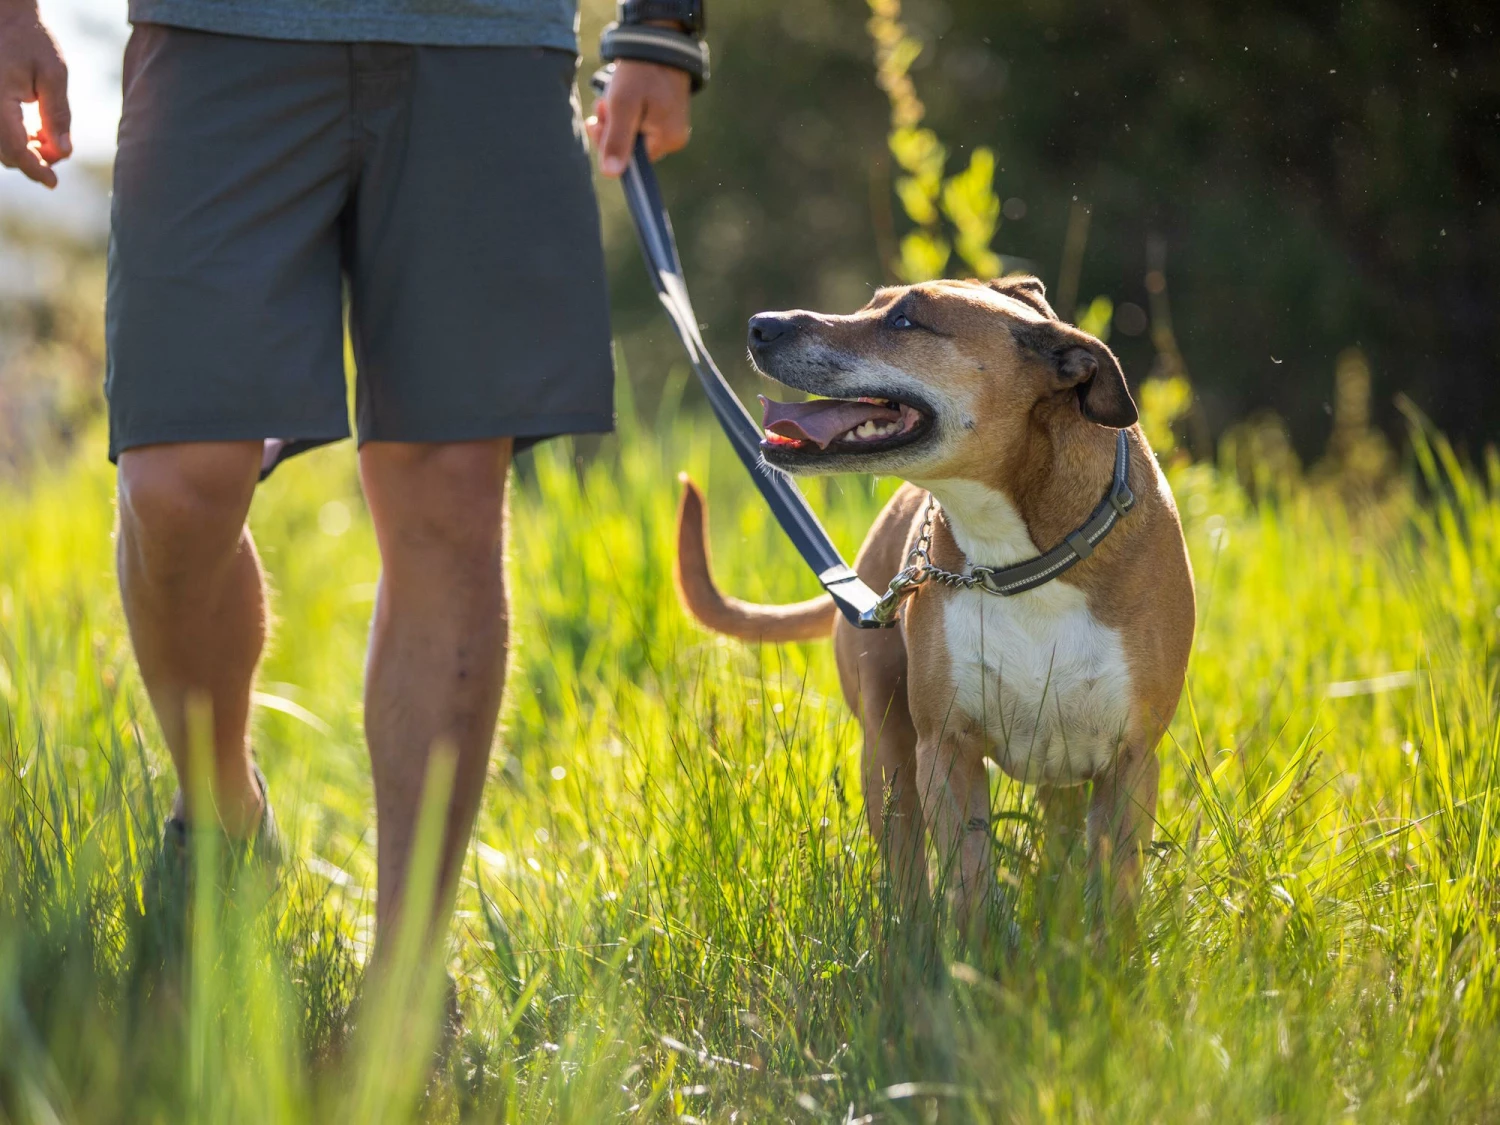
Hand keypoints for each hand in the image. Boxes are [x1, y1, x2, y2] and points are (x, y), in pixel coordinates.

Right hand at [0, 4, 69, 187]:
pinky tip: (34, 129)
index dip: (35, 170)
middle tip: (58, 149)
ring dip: (24, 150)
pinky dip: (15, 138)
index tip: (53, 183)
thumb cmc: (29, 40)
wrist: (3, 16)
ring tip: (47, 135)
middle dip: (34, 160)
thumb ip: (57, 114)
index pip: (14, 150)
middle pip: (5, 153)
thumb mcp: (53, 74)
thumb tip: (64, 152)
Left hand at [586, 58, 690, 177]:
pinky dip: (625, 113)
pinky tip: (621, 97)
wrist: (656, 42)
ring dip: (615, 119)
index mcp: (667, 140)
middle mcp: (673, 139)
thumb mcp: (623, 105)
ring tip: (611, 96)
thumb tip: (612, 174)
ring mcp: (670, 127)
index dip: (610, 145)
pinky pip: (639, 124)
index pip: (631, 161)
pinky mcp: (666, 116)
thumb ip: (617, 140)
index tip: (598, 124)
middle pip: (631, 148)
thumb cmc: (640, 73)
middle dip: (611, 129)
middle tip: (603, 105)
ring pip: (632, 135)